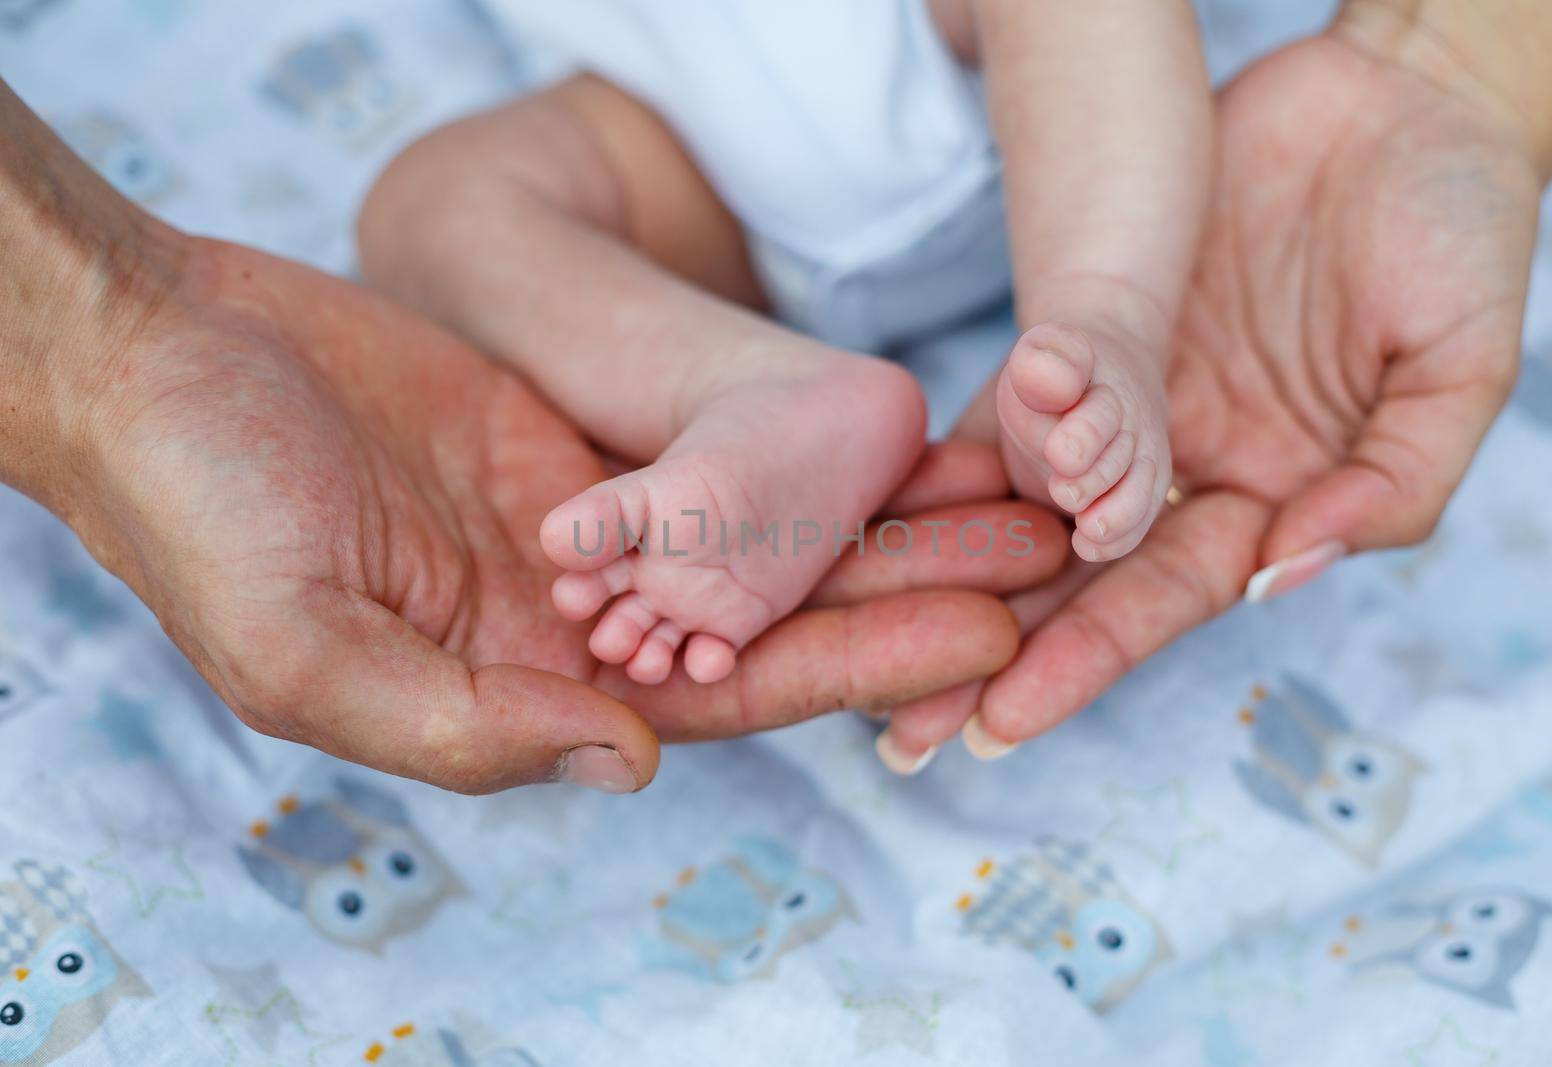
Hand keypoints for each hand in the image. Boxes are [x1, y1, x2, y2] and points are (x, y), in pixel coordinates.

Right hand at [58, 237, 1053, 792]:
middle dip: (906, 588)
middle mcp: (570, 624)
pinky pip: (709, 450)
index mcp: (523, 695)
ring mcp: (580, 526)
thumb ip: (477, 728)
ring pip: (760, 529)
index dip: (857, 667)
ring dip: (874, 514)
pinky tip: (883, 427)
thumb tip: (641, 766)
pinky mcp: (573, 441)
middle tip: (1049, 556)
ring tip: (1006, 489)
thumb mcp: (312, 653)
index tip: (985, 641)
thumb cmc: (205, 515)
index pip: (728, 691)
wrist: (161, 362)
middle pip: (774, 613)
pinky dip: (796, 445)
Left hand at [878, 29, 1545, 765]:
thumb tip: (1279, 573)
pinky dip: (949, 457)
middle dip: (984, 652)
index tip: (998, 721)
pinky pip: (1006, 408)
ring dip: (944, 572)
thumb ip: (1392, 481)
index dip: (1080, 660)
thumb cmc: (1460, 231)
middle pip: (1068, 582)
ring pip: (1021, 508)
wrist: (1404, 103)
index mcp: (1275, 503)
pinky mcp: (1094, 343)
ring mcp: (1137, 410)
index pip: (1160, 601)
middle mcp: (1190, 472)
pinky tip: (880, 509)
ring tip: (858, 632)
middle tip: (894, 726)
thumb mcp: (1460, 365)